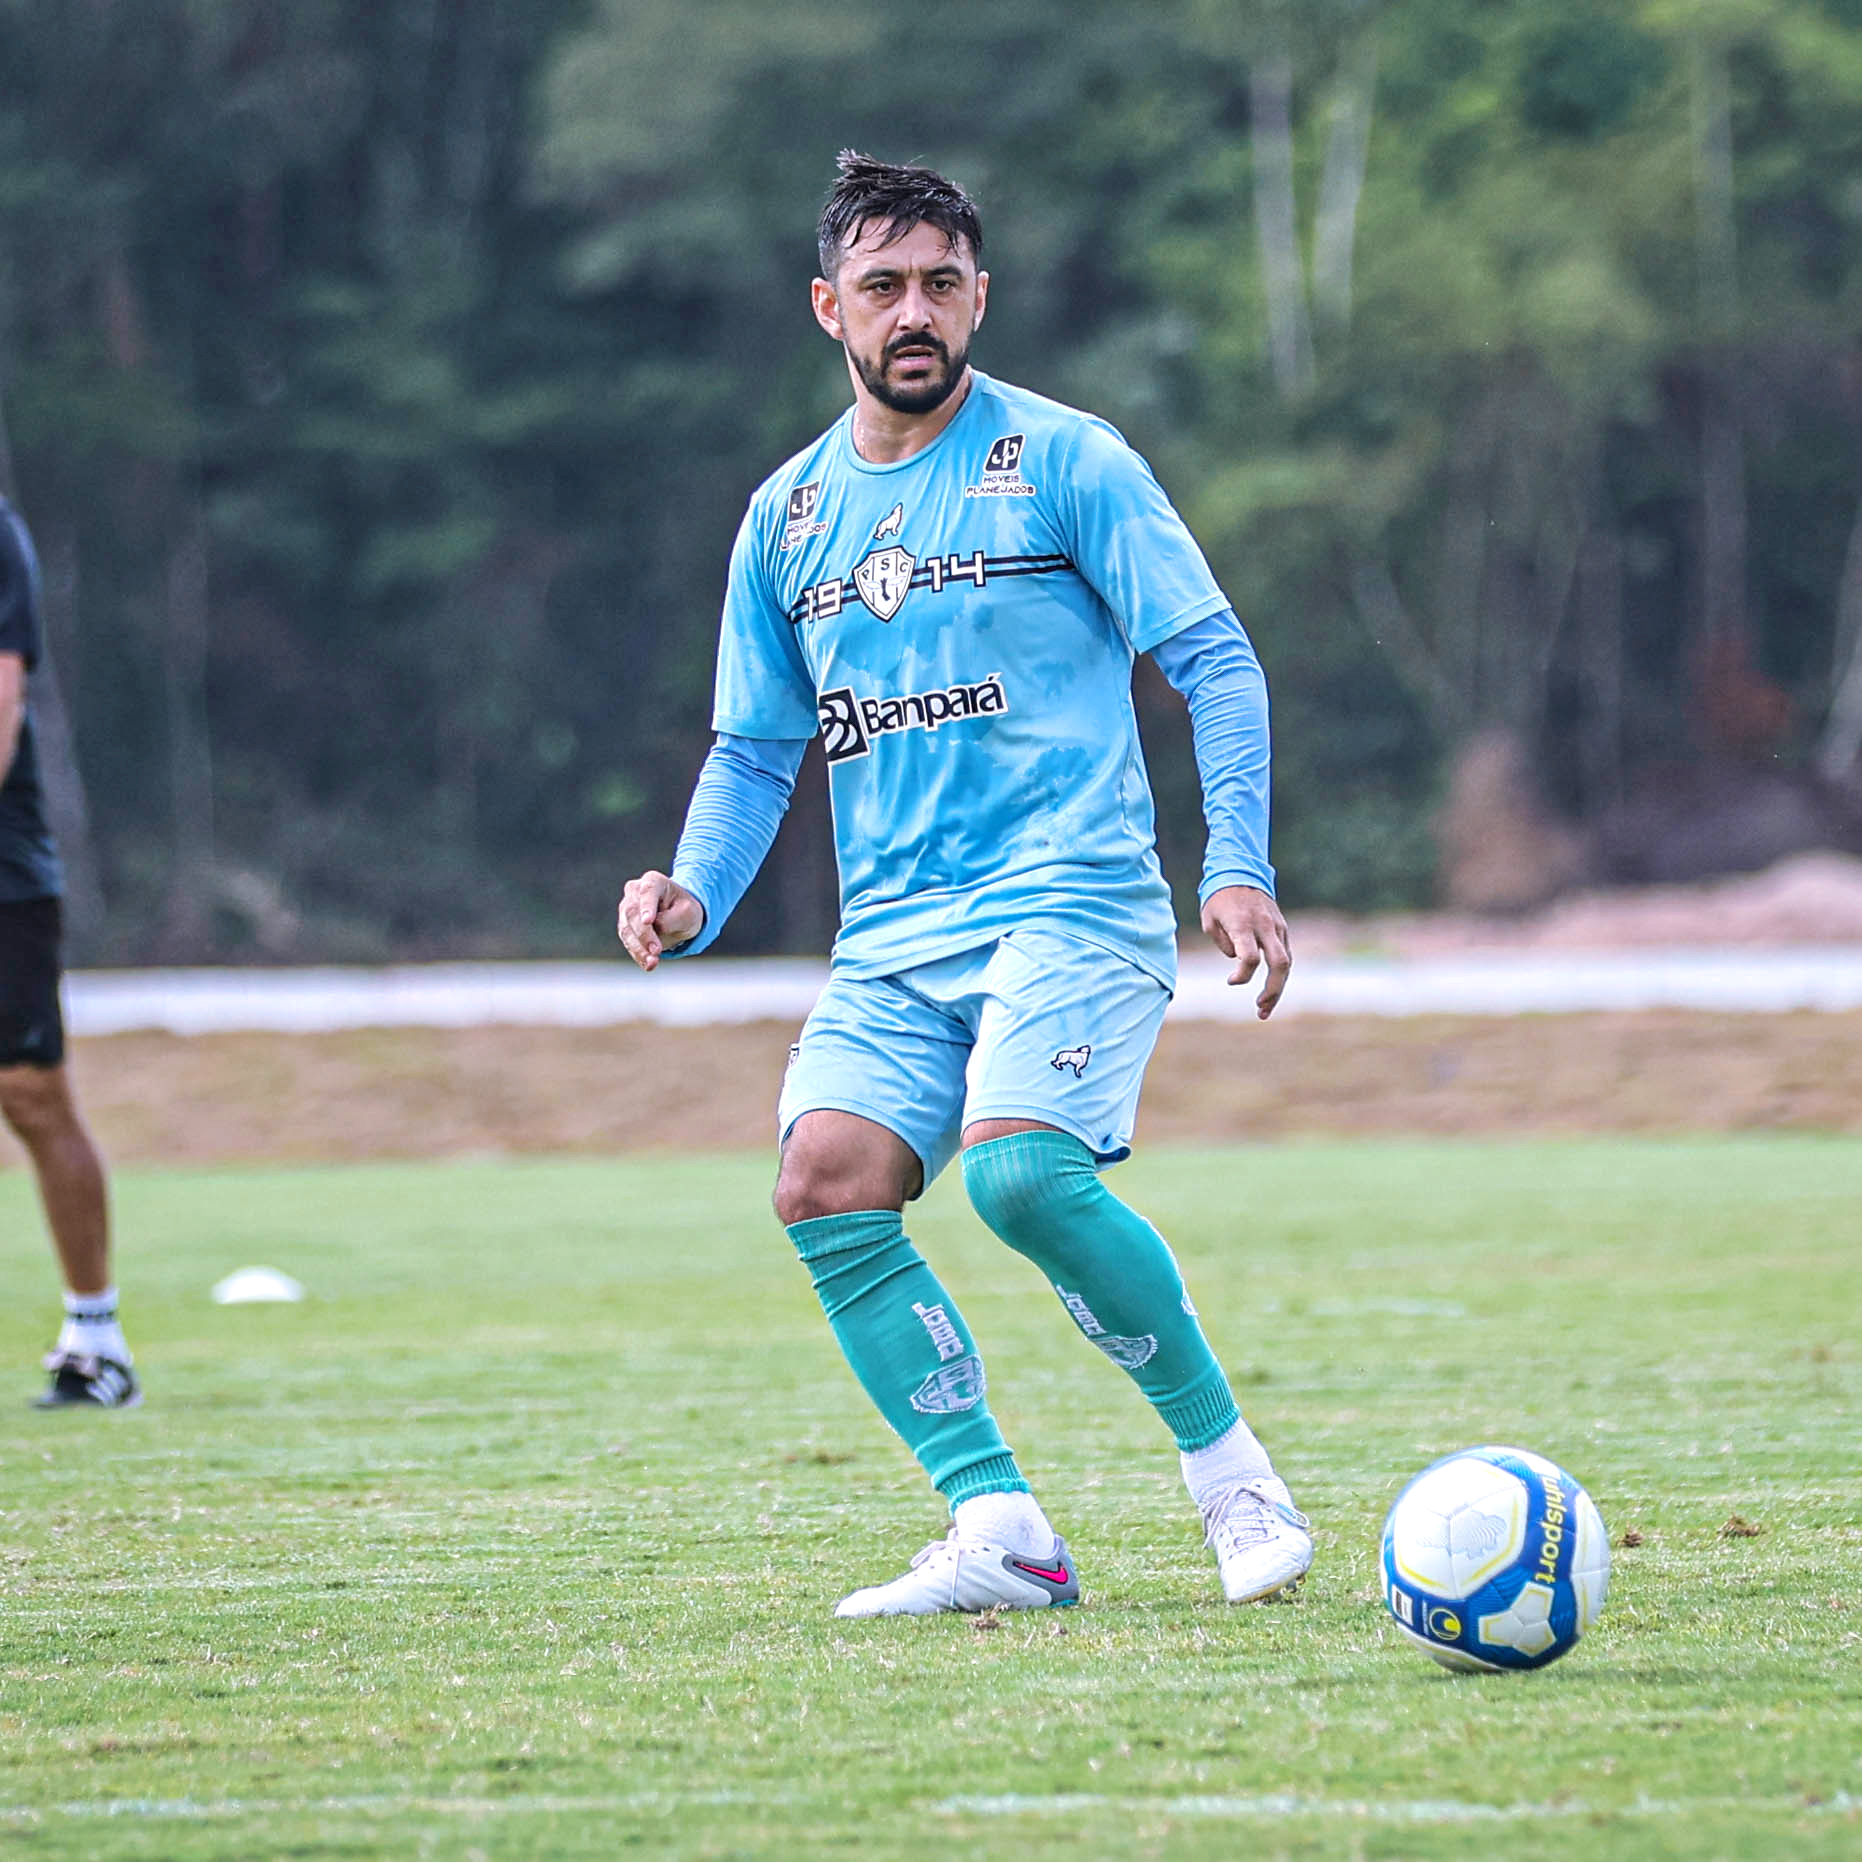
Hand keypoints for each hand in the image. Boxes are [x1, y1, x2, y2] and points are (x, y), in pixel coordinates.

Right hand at [617, 870, 704, 971]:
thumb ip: (673, 917)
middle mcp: (634, 893)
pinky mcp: (625, 928)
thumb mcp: (689, 912)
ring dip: (639, 948)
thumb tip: (655, 927)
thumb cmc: (685, 909)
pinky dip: (638, 954)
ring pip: (627, 930)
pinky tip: (648, 965)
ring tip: (653, 962)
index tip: (648, 921)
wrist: (679, 916)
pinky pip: (628, 942)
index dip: (646, 907)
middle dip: (644, 934)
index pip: (647, 892)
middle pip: (633, 913)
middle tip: (656, 950)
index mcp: (652, 881)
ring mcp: (626, 910)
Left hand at [1201, 884, 1290, 1019]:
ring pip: (1287, 962)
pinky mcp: (1282, 928)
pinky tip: (1270, 990)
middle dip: (1272, 991)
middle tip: (1260, 1009)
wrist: (1241, 871)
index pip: (1250, 958)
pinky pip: (1285, 955)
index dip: (1241, 976)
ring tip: (1264, 1009)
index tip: (1230, 981)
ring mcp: (1277, 927)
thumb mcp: (1210, 920)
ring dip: (1278, 988)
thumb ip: (1223, 943)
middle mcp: (1265, 926)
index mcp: (1243, 925)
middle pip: (1279, 964)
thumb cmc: (1219, 899)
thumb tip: (1239, 960)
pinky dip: (1279, 974)